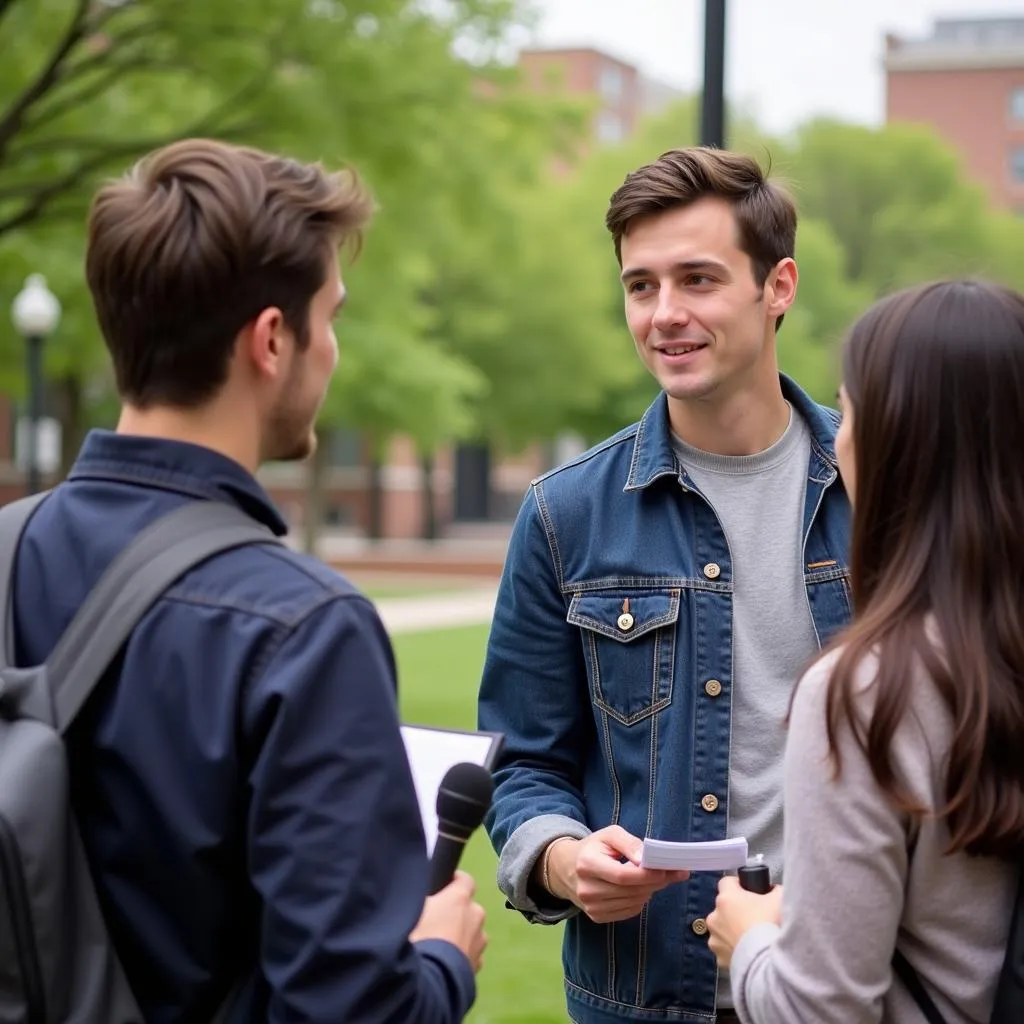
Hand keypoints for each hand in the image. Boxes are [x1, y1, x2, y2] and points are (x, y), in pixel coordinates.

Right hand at [410, 871, 487, 972]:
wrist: (428, 982)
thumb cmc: (416, 939)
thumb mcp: (411, 910)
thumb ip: (426, 901)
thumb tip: (426, 900)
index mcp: (460, 898)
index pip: (465, 880)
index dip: (454, 882)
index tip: (443, 887)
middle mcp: (475, 916)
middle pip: (469, 907)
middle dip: (456, 912)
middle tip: (435, 921)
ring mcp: (479, 942)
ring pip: (472, 932)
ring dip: (461, 934)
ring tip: (439, 945)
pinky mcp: (477, 965)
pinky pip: (470, 953)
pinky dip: (461, 954)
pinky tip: (444, 962)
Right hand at [544, 826, 688, 923]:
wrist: (567, 869)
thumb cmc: (594, 848)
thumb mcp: (609, 835)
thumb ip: (629, 843)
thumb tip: (646, 858)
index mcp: (587, 864)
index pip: (622, 875)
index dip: (647, 874)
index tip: (667, 868)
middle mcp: (587, 889)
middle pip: (631, 890)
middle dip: (656, 881)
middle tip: (674, 872)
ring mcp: (591, 906)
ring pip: (633, 902)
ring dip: (650, 890)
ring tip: (657, 877)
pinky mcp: (597, 917)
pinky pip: (629, 911)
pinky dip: (640, 900)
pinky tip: (640, 888)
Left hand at [706, 876, 783, 967]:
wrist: (768, 963)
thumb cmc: (771, 926)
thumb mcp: (780, 899)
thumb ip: (775, 890)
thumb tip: (774, 890)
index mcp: (726, 898)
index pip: (727, 882)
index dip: (739, 886)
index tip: (750, 892)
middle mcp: (715, 916)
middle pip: (724, 907)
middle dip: (736, 911)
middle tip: (755, 918)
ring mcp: (715, 939)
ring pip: (722, 930)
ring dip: (732, 931)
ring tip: (752, 938)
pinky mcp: (719, 958)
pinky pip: (725, 950)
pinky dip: (734, 950)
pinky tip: (749, 953)